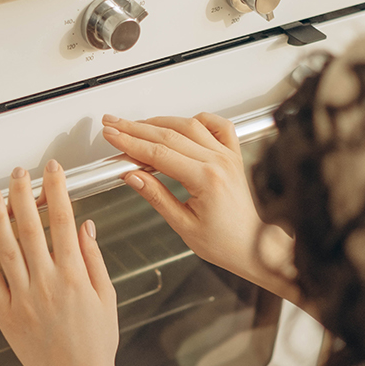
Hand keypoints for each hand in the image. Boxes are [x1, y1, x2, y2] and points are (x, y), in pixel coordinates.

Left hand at [0, 160, 117, 365]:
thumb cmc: (96, 344)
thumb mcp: (107, 297)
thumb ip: (94, 259)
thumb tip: (86, 226)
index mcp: (74, 276)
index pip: (64, 221)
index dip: (57, 191)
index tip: (53, 171)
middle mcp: (46, 283)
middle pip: (30, 227)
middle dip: (23, 194)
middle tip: (18, 173)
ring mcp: (23, 299)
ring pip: (6, 248)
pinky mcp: (5, 314)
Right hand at [101, 112, 299, 300]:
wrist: (252, 246)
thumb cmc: (224, 242)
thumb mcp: (183, 224)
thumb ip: (156, 196)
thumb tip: (133, 176)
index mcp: (206, 179)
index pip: (158, 152)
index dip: (131, 142)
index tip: (112, 136)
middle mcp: (219, 161)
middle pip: (169, 134)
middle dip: (136, 128)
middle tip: (114, 125)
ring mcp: (227, 155)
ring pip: (189, 125)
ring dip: (159, 122)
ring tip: (136, 125)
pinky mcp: (233, 155)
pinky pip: (218, 126)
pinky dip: (199, 119)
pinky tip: (183, 122)